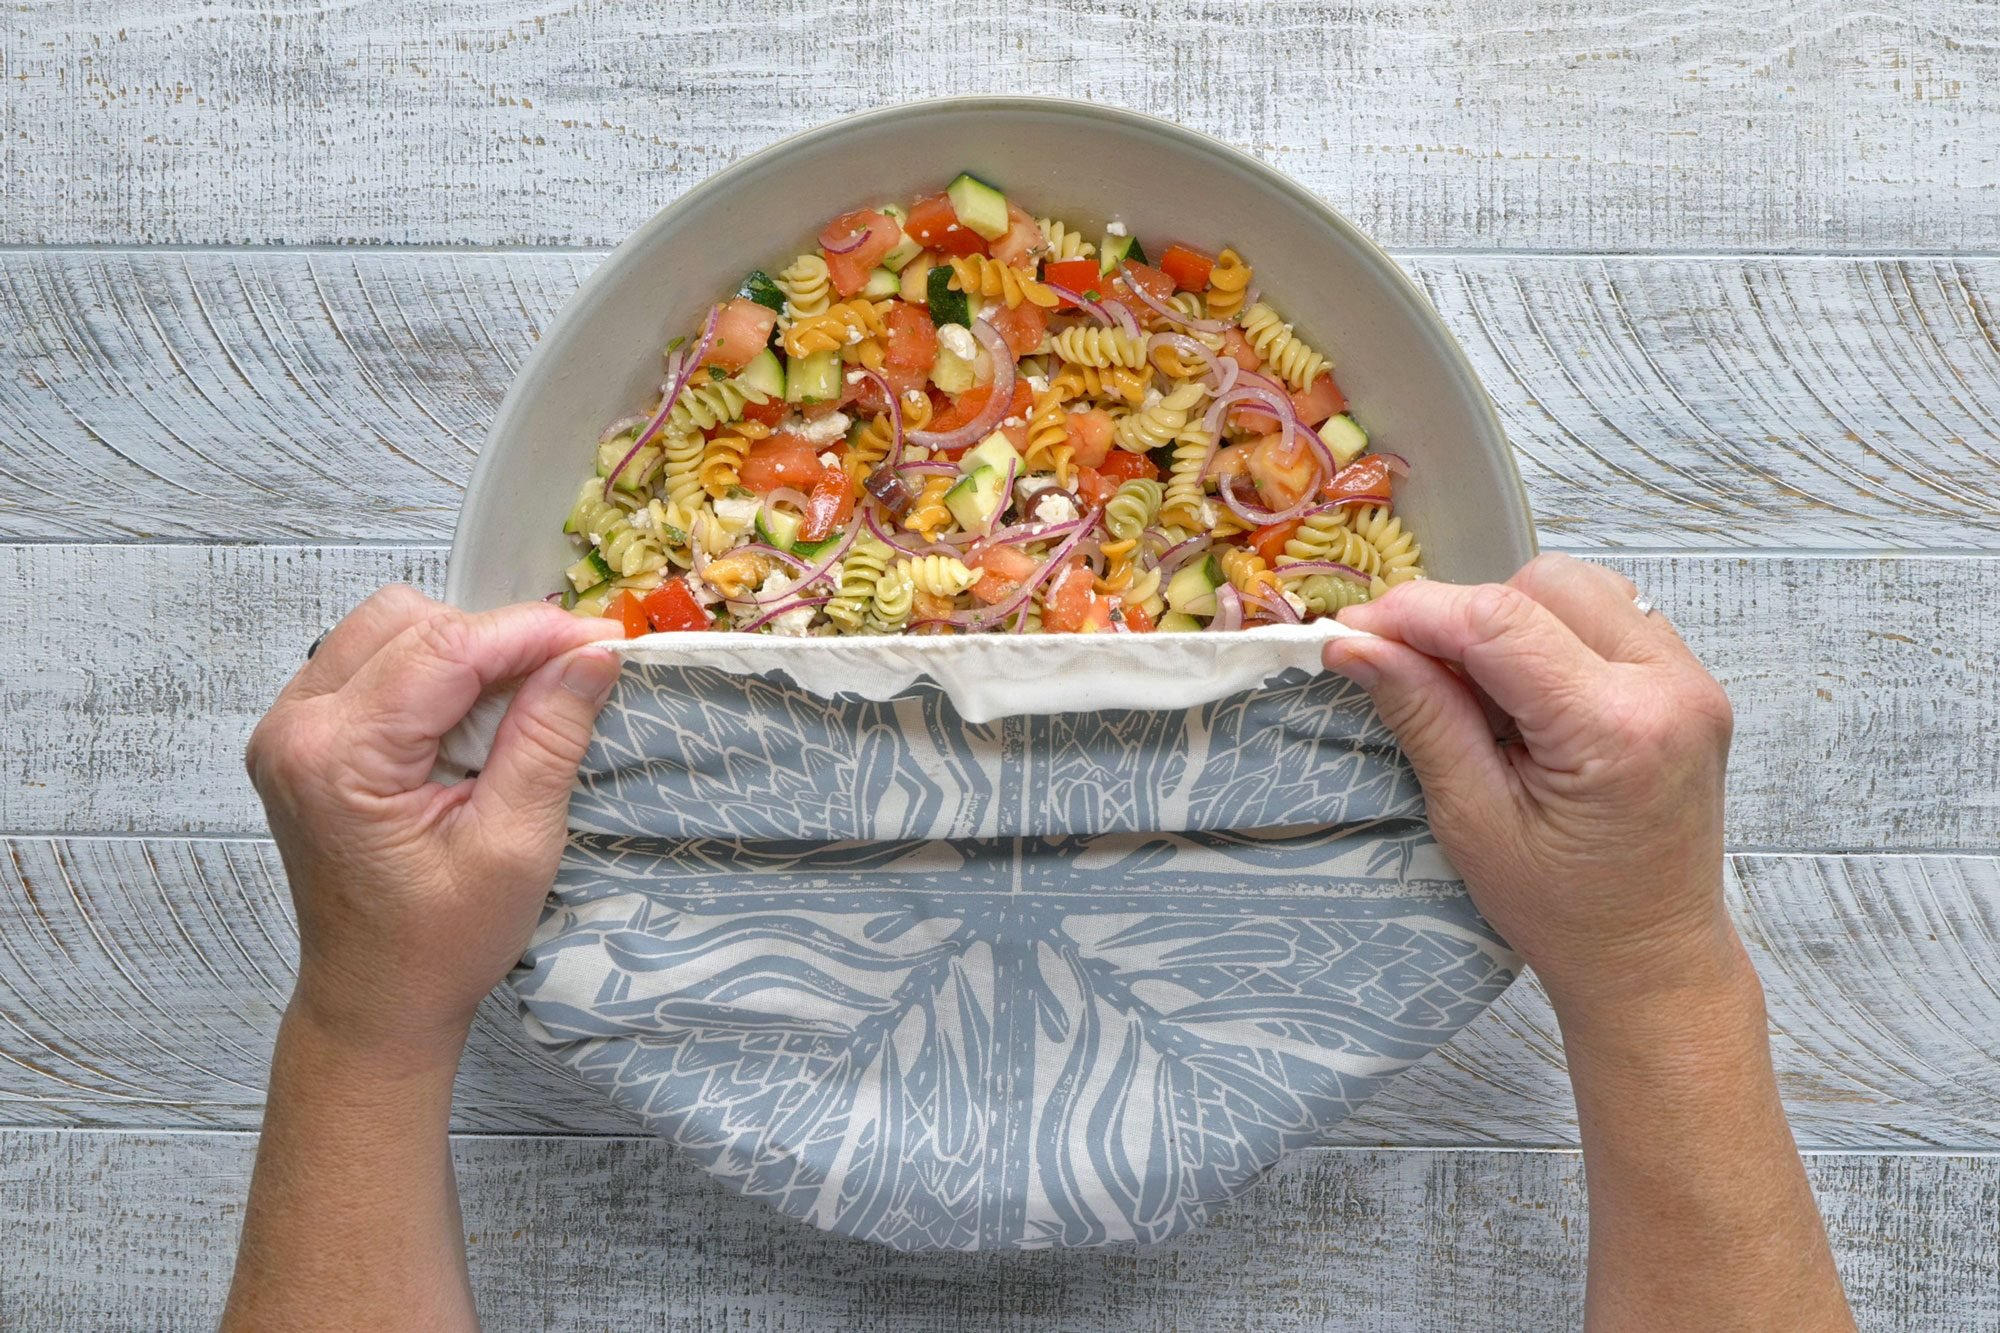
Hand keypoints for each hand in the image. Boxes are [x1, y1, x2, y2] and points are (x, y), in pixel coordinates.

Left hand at [245, 586, 623, 1062]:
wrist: (376, 999)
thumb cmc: (439, 943)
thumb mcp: (515, 844)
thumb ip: (548, 737)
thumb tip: (591, 654)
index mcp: (337, 756)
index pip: (446, 647)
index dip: (532, 633)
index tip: (602, 640)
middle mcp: (295, 726)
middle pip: (409, 619)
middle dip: (495, 639)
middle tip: (563, 679)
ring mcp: (289, 727)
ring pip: (388, 627)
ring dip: (462, 651)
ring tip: (514, 707)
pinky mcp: (302, 734)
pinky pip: (372, 660)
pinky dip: (432, 671)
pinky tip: (468, 721)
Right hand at [1323, 554, 1737, 1005]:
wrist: (1651, 958)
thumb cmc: (1567, 912)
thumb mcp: (1473, 820)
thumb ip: (1422, 716)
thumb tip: (1358, 645)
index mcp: (1617, 729)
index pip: (1499, 622)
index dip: (1416, 613)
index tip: (1356, 631)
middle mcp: (1669, 688)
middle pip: (1542, 585)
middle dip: (1465, 615)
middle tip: (1414, 669)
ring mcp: (1690, 680)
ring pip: (1577, 588)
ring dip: (1510, 621)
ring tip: (1477, 691)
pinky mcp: (1688, 682)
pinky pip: (1608, 616)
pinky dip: (1551, 635)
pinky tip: (1524, 694)